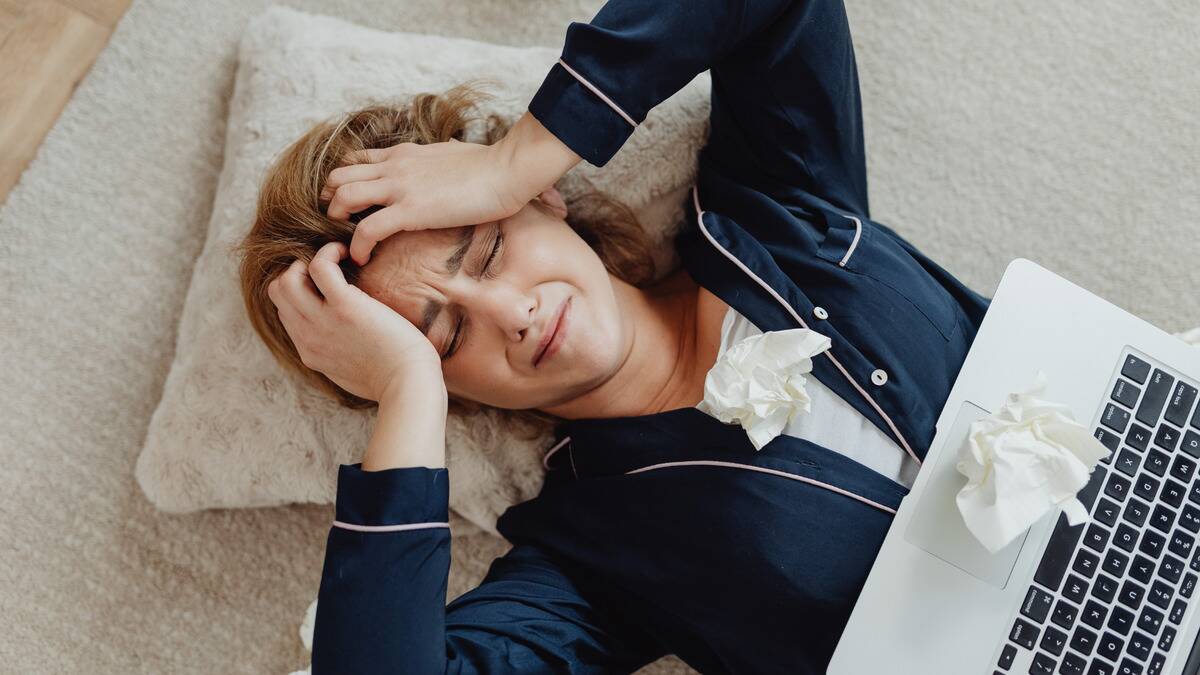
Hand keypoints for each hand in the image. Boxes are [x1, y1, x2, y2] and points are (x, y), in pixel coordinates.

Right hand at [266, 241, 443, 402]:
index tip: (326, 285)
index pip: (286, 312)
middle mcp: (309, 337)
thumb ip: (338, 354)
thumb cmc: (394, 378)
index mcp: (310, 352)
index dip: (301, 292)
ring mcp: (322, 322)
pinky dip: (330, 252)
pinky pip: (319, 267)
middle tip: (330, 268)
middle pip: (278, 292)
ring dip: (310, 260)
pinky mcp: (344, 307)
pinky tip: (348, 253)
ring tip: (338, 257)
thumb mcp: (352, 372)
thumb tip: (345, 342)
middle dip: (298, 271)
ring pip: (287, 279)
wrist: (409, 385)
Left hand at [321, 138, 524, 265]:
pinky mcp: (410, 210)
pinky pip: (366, 229)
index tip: (349, 205)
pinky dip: (357, 247)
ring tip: (347, 242)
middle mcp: (394, 166)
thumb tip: (446, 158)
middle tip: (341, 225)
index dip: (344, 182)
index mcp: (403, 154)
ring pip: (343, 197)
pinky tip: (362, 259)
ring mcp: (400, 187)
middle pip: (339, 176)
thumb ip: (438, 159)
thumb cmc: (491, 164)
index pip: (356, 161)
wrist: (508, 169)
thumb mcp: (453, 153)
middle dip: (332, 202)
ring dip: (338, 221)